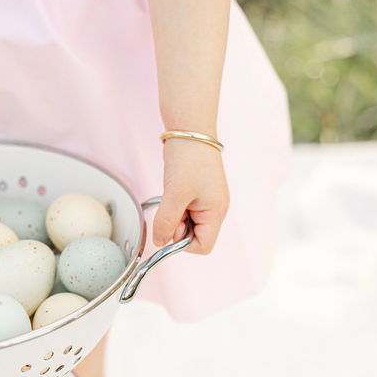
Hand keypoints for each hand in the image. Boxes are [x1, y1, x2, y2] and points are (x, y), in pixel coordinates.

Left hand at [151, 138, 229, 253]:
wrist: (189, 130)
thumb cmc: (189, 158)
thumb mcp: (175, 193)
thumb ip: (167, 221)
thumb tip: (159, 241)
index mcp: (216, 212)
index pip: (203, 246)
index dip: (184, 243)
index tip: (172, 226)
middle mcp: (214, 209)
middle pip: (194, 236)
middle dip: (177, 227)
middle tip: (171, 207)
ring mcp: (205, 202)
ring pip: (186, 223)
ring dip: (174, 216)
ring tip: (172, 196)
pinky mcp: (196, 194)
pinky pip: (182, 210)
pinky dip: (173, 206)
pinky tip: (171, 192)